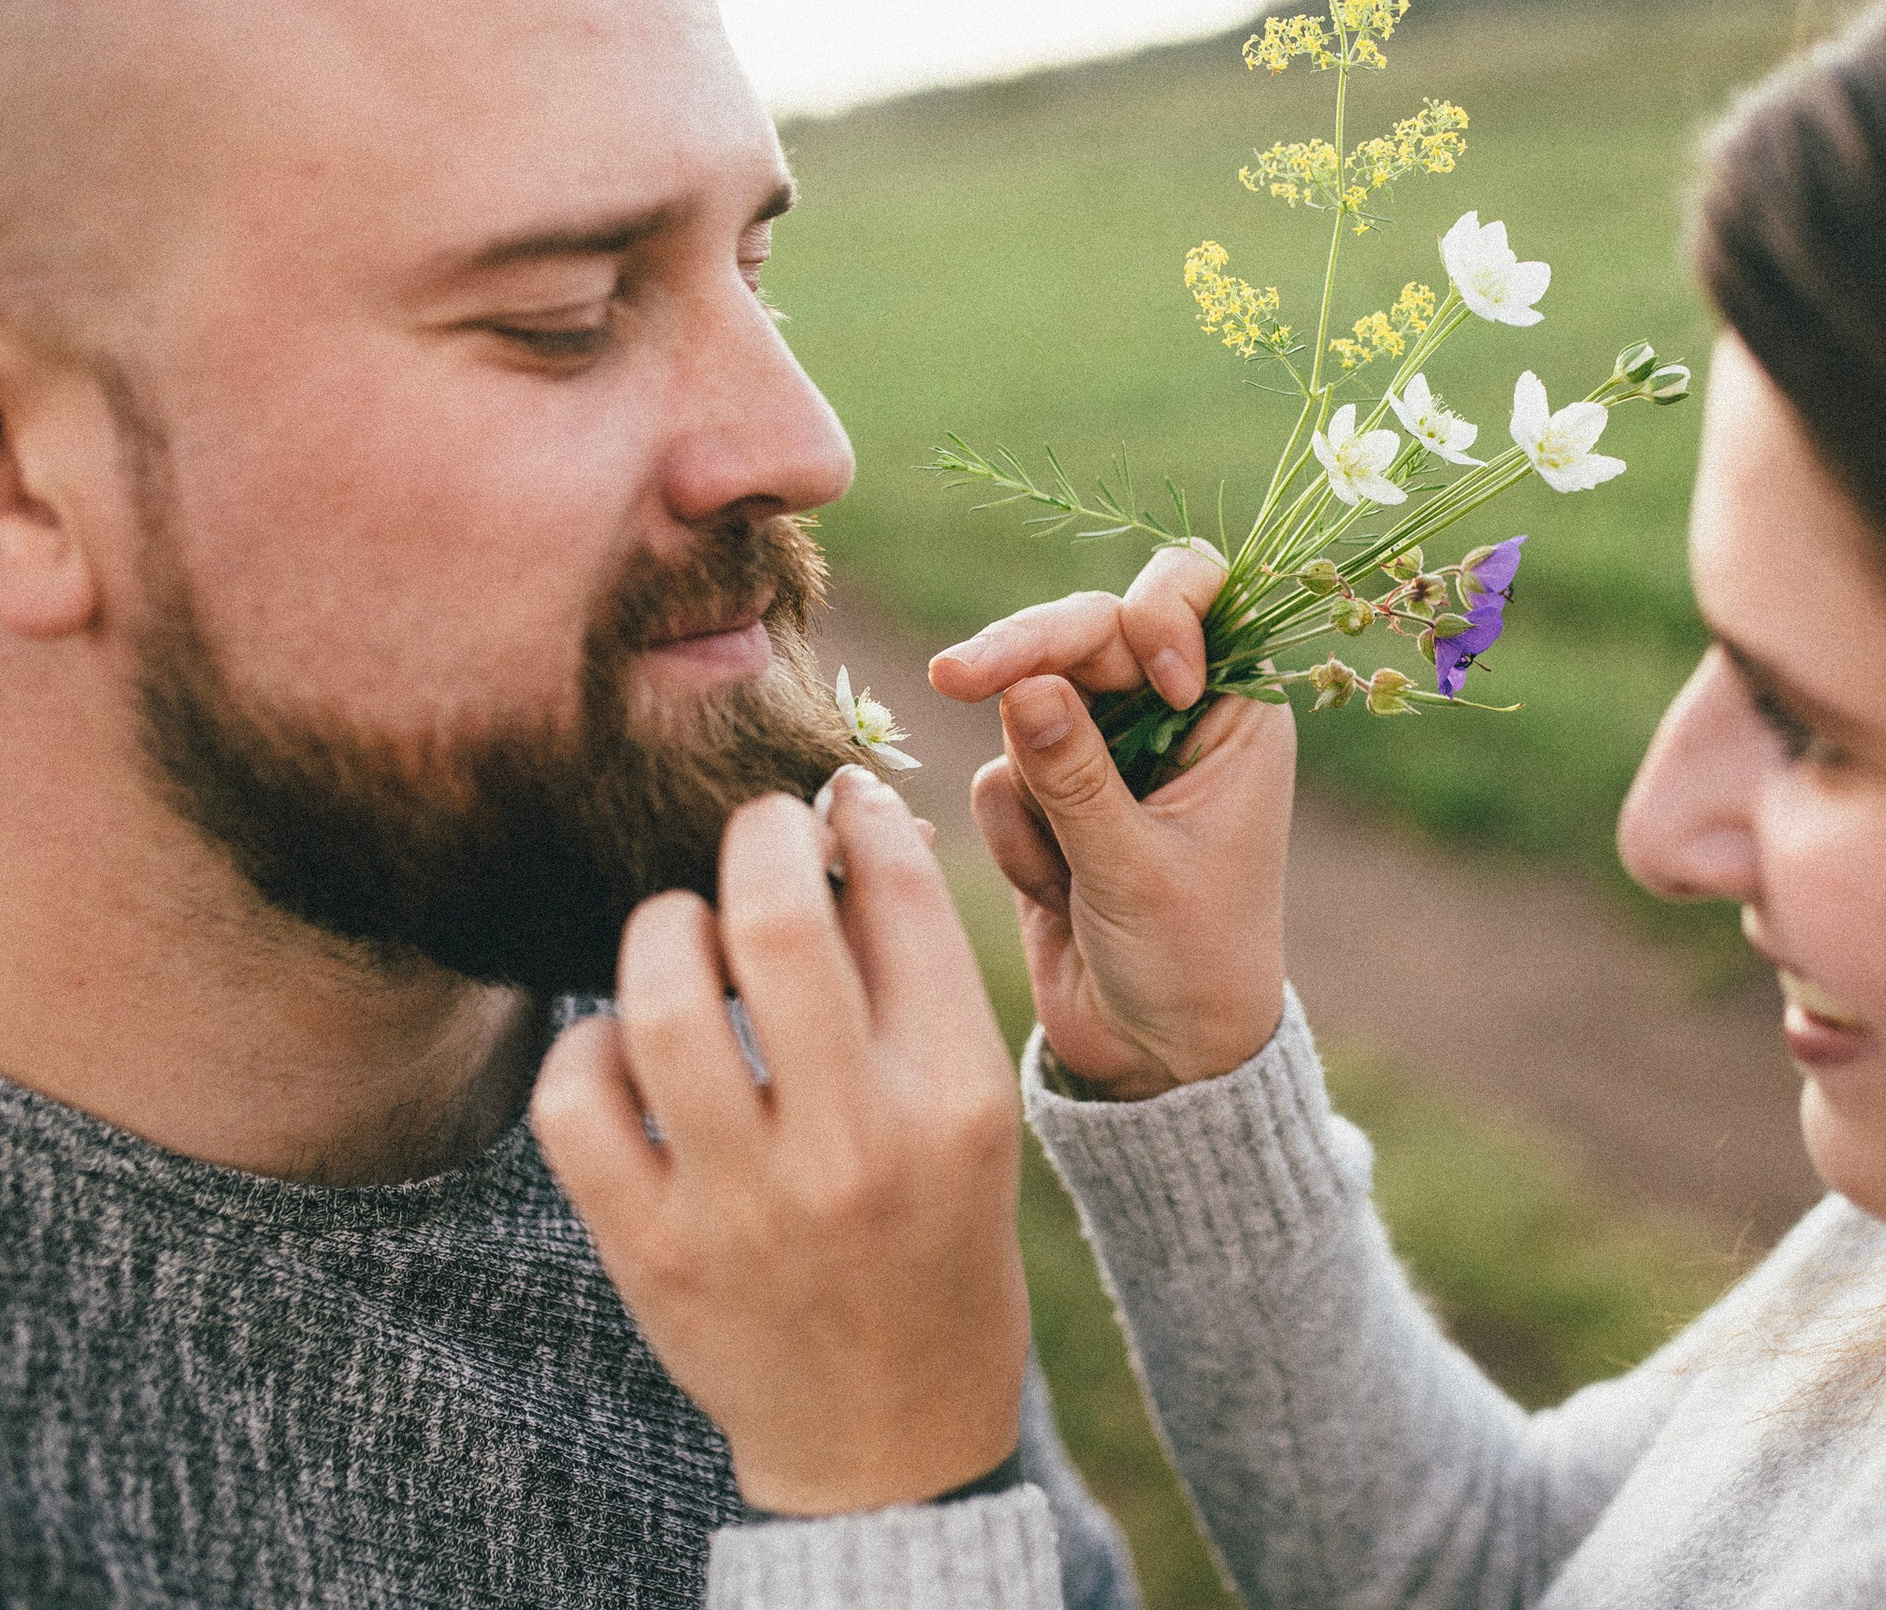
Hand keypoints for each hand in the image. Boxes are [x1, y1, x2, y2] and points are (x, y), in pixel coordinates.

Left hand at [529, 772, 1027, 1516]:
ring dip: (666, 930)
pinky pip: (578, 1100)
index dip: (858, 814)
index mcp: (956, 1100)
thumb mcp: (966, 1112)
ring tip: (686, 932)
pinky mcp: (651, 1250)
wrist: (886, 1425)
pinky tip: (629, 1051)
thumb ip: (912, 981)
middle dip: (757, 834)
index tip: (836, 800)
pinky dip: (591, 1046)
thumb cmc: (934, 1232)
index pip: (900, 898)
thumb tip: (840, 820)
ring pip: (660, 1001)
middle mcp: (855, 1147)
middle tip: (754, 823)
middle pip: (778, 923)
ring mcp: (744, 1205)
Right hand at [929, 542, 1292, 1098]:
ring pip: (1027, 708)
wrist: (1155, 1059)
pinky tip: (1055, 895)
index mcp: (1236, 712)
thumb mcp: (1137, 869)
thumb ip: (1077, 777)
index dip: (1157, 612)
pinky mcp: (1050, 799)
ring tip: (1073, 879)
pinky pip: (999, 779)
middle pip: (1087, 631)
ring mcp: (1106, 754)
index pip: (1194, 598)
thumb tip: (1023, 687)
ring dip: (1034, 796)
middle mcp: (1172, 715)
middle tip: (953, 678)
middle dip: (1025, 659)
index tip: (1152, 674)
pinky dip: (1016, 837)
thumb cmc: (1187, 964)